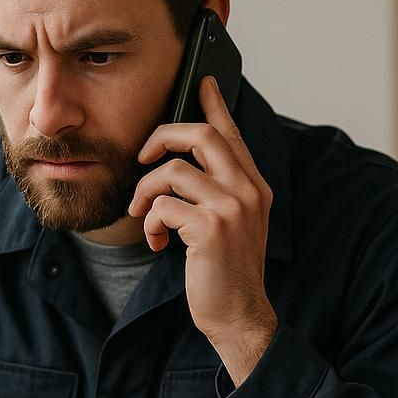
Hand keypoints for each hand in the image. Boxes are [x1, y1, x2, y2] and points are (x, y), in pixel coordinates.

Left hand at [129, 76, 277, 384]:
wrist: (239, 317)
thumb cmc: (227, 274)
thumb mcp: (231, 226)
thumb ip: (218, 193)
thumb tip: (181, 165)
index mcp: (255, 187)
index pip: (232, 133)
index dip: (214, 103)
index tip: (202, 80)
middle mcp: (249, 191)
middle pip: (202, 135)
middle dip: (162, 138)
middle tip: (143, 156)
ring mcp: (232, 208)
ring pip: (173, 170)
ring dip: (146, 192)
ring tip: (145, 216)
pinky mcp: (210, 228)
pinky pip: (163, 205)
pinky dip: (150, 223)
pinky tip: (157, 243)